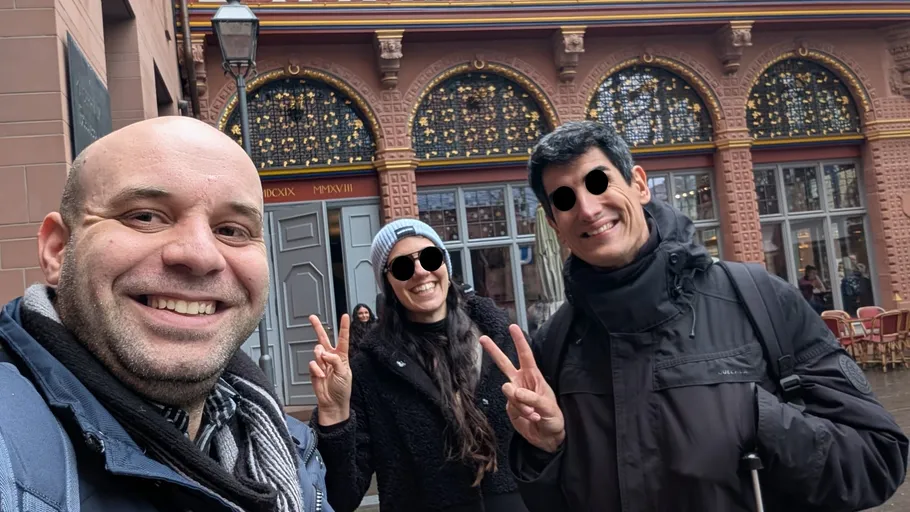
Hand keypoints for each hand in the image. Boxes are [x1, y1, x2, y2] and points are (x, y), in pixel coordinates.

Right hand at [308, 314, 352, 425]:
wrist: (332, 402)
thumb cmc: (342, 389)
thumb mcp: (344, 373)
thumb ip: (336, 361)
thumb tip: (325, 353)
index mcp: (342, 356)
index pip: (343, 339)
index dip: (344, 327)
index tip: (345, 316)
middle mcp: (331, 357)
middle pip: (324, 338)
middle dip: (318, 327)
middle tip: (312, 317)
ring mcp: (322, 363)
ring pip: (317, 351)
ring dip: (320, 358)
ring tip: (324, 369)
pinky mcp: (314, 370)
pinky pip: (312, 364)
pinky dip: (316, 369)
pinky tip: (321, 376)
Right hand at [480, 325, 564, 452]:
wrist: (548, 438)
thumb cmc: (553, 419)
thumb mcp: (548, 408)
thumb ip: (530, 398)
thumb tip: (512, 389)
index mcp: (534, 377)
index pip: (525, 356)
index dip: (519, 341)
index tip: (513, 327)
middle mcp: (522, 383)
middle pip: (505, 364)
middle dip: (494, 351)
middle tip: (482, 338)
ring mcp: (514, 395)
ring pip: (507, 390)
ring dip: (520, 402)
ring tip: (532, 413)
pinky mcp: (510, 407)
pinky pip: (509, 405)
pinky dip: (520, 412)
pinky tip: (529, 417)